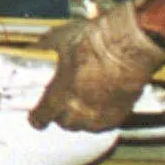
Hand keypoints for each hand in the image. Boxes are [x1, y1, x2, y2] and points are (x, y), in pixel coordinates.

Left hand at [27, 0, 164, 129]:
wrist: (130, 45)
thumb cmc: (97, 41)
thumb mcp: (61, 39)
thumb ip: (44, 48)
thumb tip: (34, 48)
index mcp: (60, 95)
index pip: (41, 118)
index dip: (37, 118)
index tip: (35, 117)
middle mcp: (79, 110)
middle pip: (64, 123)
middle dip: (61, 114)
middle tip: (62, 102)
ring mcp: (101, 114)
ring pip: (85, 125)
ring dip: (80, 117)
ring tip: (81, 101)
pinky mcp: (120, 114)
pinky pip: (105, 123)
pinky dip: (100, 115)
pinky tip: (99, 102)